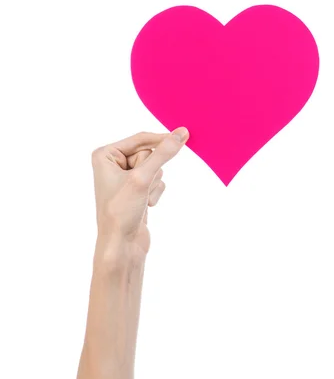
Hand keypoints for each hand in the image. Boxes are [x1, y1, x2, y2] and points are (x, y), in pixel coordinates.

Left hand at [91, 128, 188, 264]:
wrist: (121, 245)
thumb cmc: (122, 212)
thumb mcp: (143, 178)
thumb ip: (163, 154)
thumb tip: (181, 133)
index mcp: (105, 155)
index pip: (141, 139)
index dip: (161, 140)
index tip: (184, 134)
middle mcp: (113, 164)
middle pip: (149, 154)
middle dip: (151, 171)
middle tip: (140, 187)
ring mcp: (126, 177)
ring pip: (156, 168)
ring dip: (154, 184)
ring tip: (141, 199)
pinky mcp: (137, 190)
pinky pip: (157, 181)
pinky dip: (155, 193)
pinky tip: (145, 206)